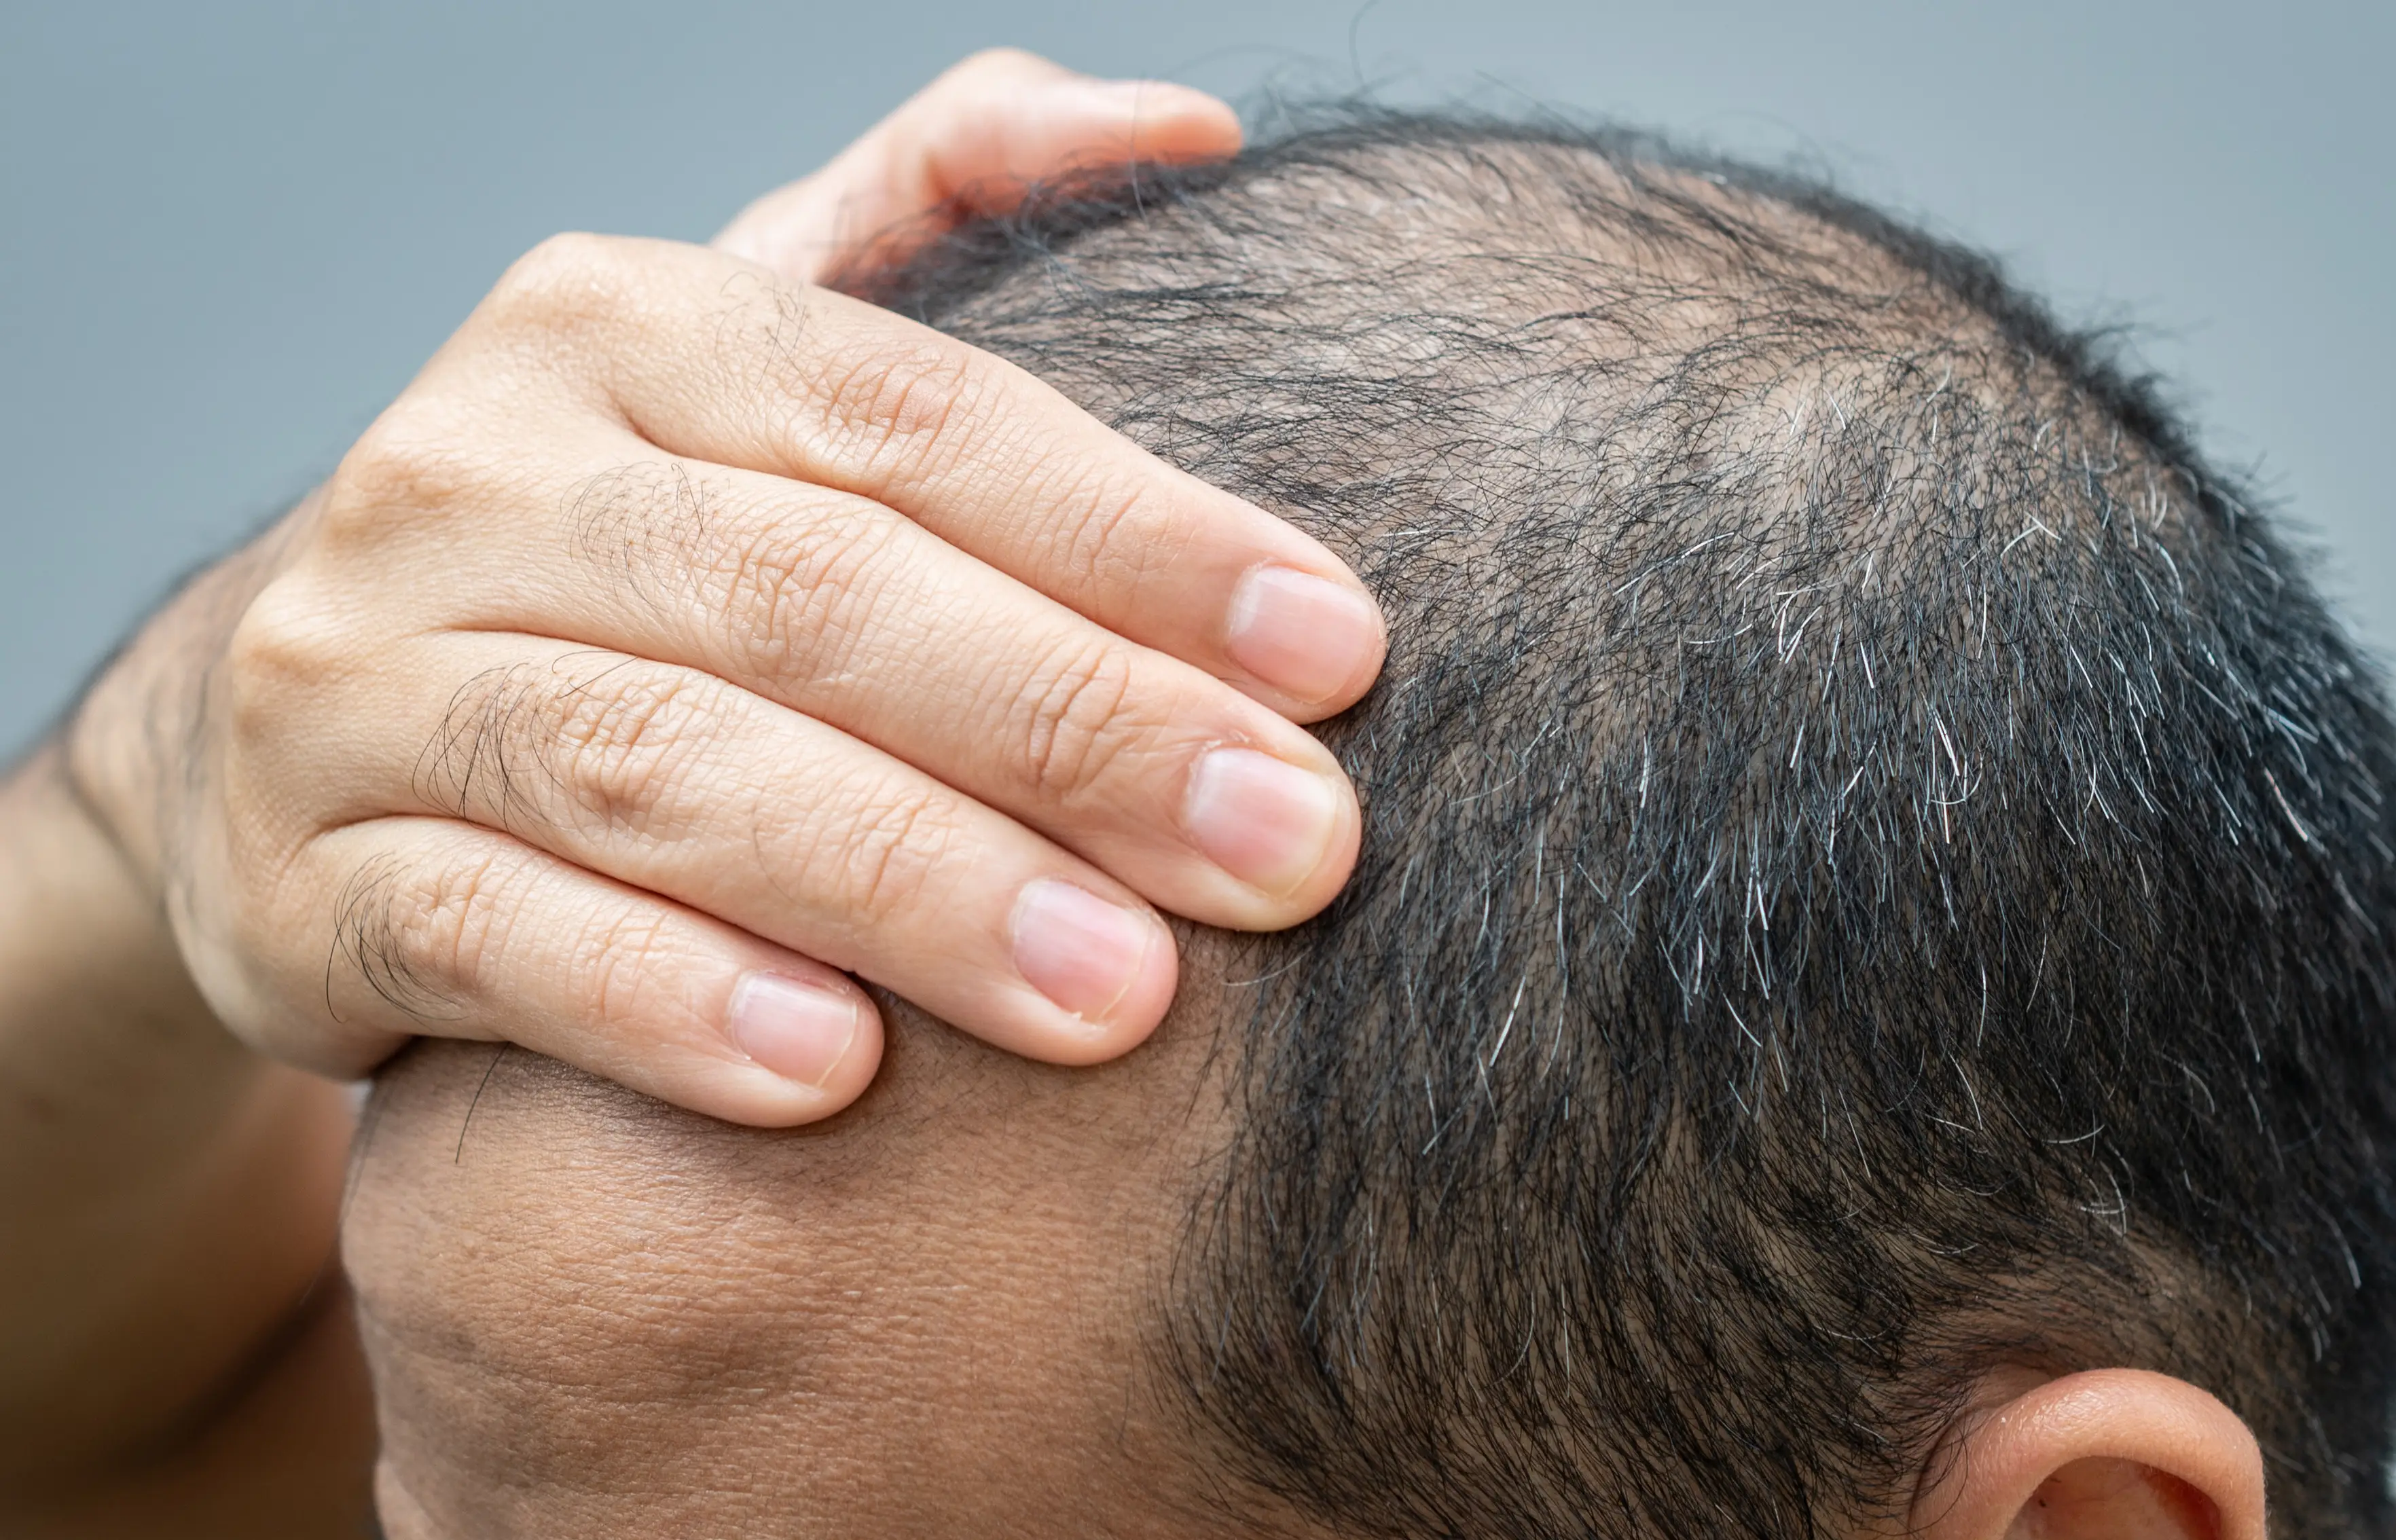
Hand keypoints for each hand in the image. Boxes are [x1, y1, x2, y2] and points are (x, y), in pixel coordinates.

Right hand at [66, 53, 1380, 1128]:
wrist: (319, 725)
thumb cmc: (634, 542)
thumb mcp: (763, 354)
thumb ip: (953, 216)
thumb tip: (1187, 128)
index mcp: (616, 324)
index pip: (914, 414)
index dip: (1137, 535)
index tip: (1337, 653)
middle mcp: (467, 474)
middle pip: (806, 595)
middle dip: (1071, 727)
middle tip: (1286, 850)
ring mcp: (355, 679)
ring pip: (656, 768)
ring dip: (906, 883)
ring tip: (1117, 995)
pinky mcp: (298, 881)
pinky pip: (487, 935)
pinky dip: (661, 1003)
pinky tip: (833, 1079)